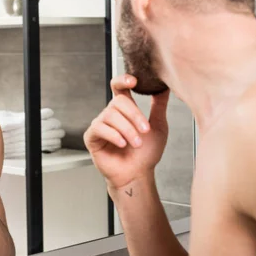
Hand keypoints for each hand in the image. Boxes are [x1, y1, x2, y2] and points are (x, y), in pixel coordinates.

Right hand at [84, 74, 169, 189]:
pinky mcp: (91, 136)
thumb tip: (164, 87)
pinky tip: (122, 144)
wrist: (138, 174)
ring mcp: (100, 124)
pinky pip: (100, 128)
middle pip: (118, 102)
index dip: (123, 80)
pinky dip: (114, 135)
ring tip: (137, 143)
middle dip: (134, 115)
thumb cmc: (146, 153)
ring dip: (127, 129)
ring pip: (111, 115)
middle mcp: (111, 114)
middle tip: (145, 130)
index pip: (119, 87)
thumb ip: (159, 106)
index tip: (134, 81)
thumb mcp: (158, 126)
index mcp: (124, 109)